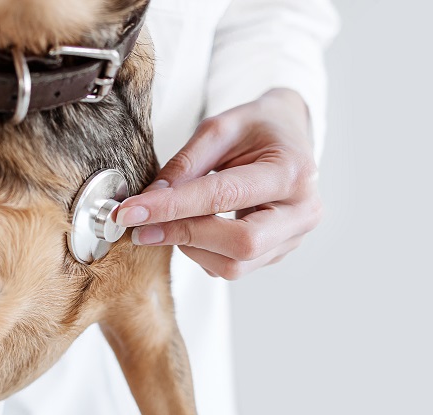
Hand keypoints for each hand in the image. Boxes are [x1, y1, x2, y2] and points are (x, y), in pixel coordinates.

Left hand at [116, 88, 321, 279]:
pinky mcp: (278, 253)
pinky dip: (203, 252)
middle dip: (184, 235)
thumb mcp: (219, 128)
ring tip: (172, 220)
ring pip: (234, 265)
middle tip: (141, 227)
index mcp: (292, 172)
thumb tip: (150, 202)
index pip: (225, 196)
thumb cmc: (257, 128)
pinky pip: (233, 267)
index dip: (173, 207)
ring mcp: (294, 238)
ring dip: (191, 247)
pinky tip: (195, 228)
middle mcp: (302, 211)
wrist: (289, 135)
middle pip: (241, 244)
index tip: (131, 212)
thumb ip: (185, 165)